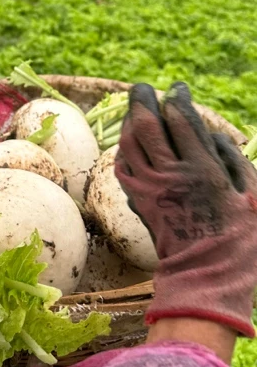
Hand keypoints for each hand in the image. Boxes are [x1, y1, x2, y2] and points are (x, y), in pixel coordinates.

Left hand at [115, 81, 256, 337]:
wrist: (207, 278)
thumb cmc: (240, 240)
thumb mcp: (251, 195)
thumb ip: (233, 160)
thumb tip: (213, 135)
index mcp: (201, 168)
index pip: (180, 120)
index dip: (176, 99)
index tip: (176, 89)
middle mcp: (169, 173)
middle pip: (146, 125)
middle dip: (142, 100)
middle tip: (143, 88)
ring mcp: (148, 188)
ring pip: (128, 144)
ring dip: (127, 122)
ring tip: (133, 110)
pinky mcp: (138, 203)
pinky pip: (123, 168)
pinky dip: (123, 150)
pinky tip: (128, 144)